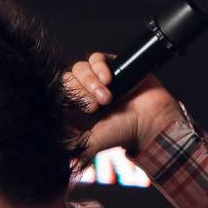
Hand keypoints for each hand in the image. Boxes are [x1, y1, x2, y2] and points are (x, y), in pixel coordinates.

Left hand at [64, 52, 182, 161]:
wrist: (151, 119)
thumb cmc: (124, 132)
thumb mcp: (92, 142)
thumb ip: (74, 146)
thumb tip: (57, 150)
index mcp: (77, 109)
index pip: (59, 94)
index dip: (66, 97)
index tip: (81, 110)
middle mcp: (85, 93)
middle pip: (68, 79)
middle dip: (81, 91)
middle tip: (96, 106)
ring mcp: (98, 79)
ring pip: (79, 68)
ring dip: (91, 81)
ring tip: (108, 96)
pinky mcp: (110, 65)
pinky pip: (95, 58)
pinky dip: (99, 67)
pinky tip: (109, 79)